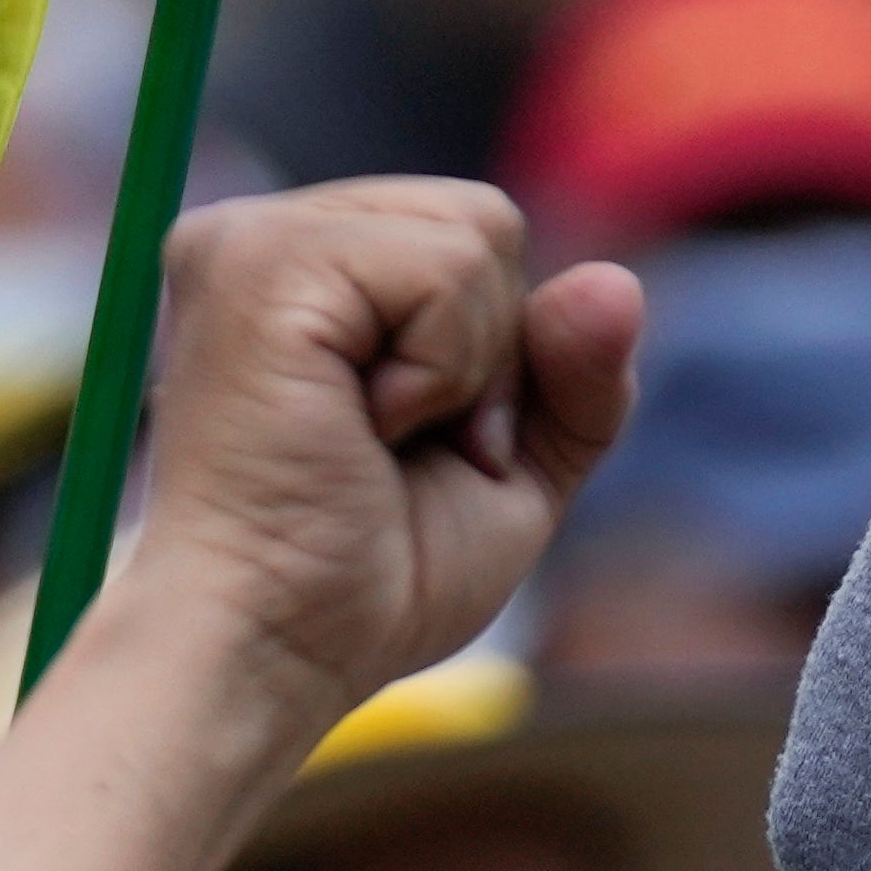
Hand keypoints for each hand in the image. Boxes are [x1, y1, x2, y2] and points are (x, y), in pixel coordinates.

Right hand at [95, 179, 643, 759]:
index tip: (419, 450)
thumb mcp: (515, 469)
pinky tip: (360, 427)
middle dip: (490, 358)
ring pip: (476, 234)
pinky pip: (448, 267)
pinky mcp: (263, 262)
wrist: (280, 650)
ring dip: (467, 369)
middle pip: (485, 220)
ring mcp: (252, 237)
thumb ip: (574, 374)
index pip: (474, 236)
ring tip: (372, 439)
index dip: (497, 358)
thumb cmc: (374, 583)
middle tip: (398, 451)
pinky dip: (445, 371)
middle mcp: (262, 232)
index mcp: (303, 267)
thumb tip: (618, 279)